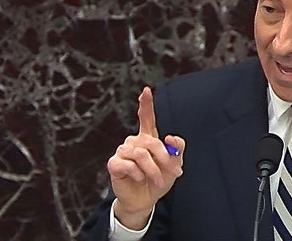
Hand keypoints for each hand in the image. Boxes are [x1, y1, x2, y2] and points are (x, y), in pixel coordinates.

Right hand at [107, 87, 184, 229]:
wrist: (146, 200)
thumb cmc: (159, 179)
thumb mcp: (174, 165)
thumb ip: (177, 149)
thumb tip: (170, 137)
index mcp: (148, 138)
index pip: (146, 118)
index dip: (146, 104)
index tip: (146, 91)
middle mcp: (134, 142)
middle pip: (151, 142)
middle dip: (165, 158)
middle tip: (175, 172)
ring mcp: (123, 151)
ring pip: (141, 154)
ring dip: (153, 170)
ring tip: (158, 180)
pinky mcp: (114, 164)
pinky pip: (129, 165)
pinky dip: (138, 174)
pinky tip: (139, 179)